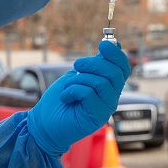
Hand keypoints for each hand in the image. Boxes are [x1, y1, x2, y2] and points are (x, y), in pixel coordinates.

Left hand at [28, 41, 130, 156]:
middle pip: (115, 73)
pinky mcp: (97, 117)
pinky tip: (66, 98)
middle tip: (77, 64)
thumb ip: (95, 64)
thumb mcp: (78, 75)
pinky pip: (89, 94)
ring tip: (67, 88)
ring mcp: (106, 108)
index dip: (116, 54)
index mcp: (109, 86)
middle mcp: (111, 97)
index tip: (103, 44)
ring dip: (79, 80)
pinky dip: (73, 91)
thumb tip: (113, 44)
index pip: (123, 68)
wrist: (44, 123)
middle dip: (94, 64)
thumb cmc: (61, 99)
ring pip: (101, 83)